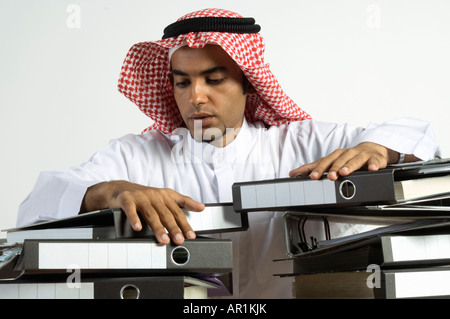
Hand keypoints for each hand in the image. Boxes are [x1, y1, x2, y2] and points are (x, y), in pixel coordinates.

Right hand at [80, 181, 204, 244]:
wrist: (120, 189)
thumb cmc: (145, 196)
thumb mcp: (166, 196)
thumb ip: (184, 202)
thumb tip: (201, 207)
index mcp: (165, 196)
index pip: (177, 211)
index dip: (185, 223)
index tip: (191, 235)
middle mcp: (154, 195)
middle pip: (166, 214)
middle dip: (173, 228)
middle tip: (179, 239)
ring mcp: (140, 197)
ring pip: (151, 214)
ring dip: (158, 228)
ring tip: (163, 239)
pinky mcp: (127, 200)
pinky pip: (131, 210)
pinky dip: (135, 219)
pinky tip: (138, 228)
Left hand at [289, 142, 399, 180]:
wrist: (372, 150)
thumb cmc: (349, 157)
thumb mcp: (331, 162)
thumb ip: (314, 168)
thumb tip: (292, 173)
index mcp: (336, 155)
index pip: (324, 162)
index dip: (318, 169)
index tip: (311, 176)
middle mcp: (347, 154)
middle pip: (338, 160)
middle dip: (333, 168)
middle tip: (329, 176)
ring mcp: (361, 155)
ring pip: (354, 160)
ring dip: (349, 166)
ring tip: (345, 172)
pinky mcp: (374, 158)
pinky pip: (374, 161)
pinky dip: (373, 164)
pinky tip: (371, 168)